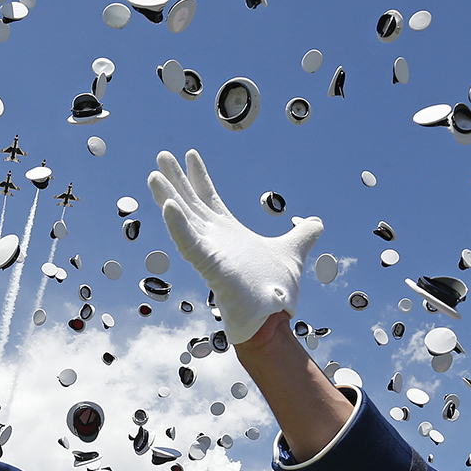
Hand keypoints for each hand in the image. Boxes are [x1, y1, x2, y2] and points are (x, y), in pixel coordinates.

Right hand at [149, 149, 322, 343]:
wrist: (271, 316)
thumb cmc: (275, 289)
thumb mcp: (293, 252)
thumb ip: (303, 235)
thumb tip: (317, 223)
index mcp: (229, 232)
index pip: (209, 198)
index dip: (199, 177)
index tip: (190, 155)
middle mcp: (214, 238)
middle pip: (190, 202)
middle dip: (176, 180)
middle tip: (162, 156)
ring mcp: (209, 251)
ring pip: (183, 219)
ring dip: (168, 196)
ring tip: (154, 176)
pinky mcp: (208, 265)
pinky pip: (188, 243)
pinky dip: (177, 225)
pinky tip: (168, 206)